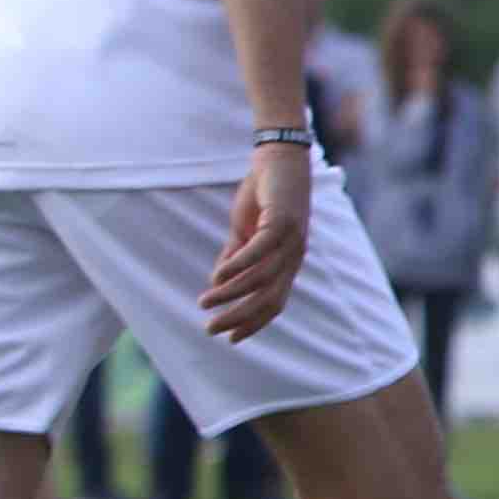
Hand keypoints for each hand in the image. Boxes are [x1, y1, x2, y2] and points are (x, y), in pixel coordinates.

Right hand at [200, 147, 308, 342]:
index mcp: (288, 261)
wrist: (278, 159)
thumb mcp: (246, 230)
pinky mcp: (282, 221)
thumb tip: (218, 281)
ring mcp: (291, 239)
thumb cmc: (264, 194)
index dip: (254, 322)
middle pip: (269, 298)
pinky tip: (217, 277)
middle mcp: (294, 255)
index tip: (232, 339)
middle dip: (239, 317)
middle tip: (211, 329)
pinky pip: (259, 250)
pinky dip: (238, 266)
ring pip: (261, 278)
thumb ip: (235, 255)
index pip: (274, 302)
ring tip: (205, 303)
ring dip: (231, 293)